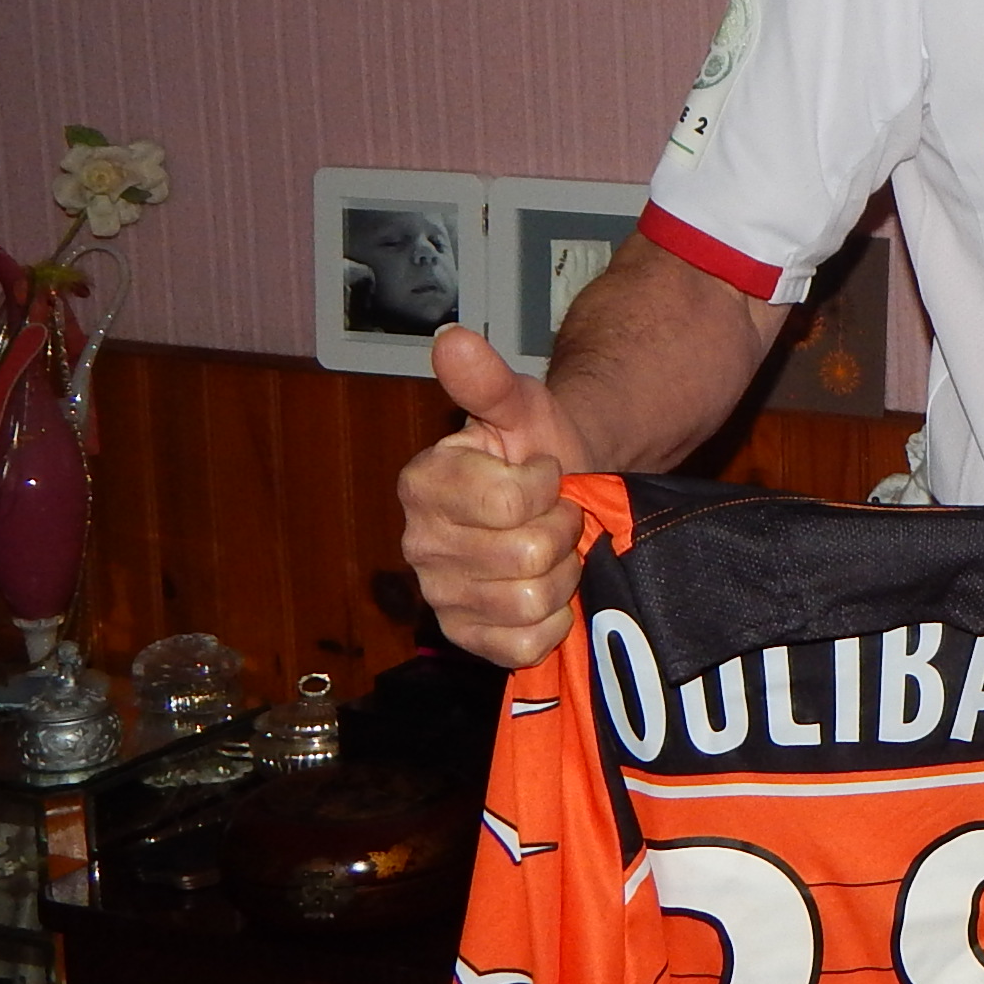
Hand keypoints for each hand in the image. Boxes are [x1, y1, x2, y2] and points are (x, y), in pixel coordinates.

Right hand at [398, 327, 591, 669]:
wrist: (562, 492)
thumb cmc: (536, 446)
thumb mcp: (520, 405)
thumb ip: (486, 382)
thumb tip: (451, 339)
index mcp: (423, 484)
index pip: (508, 502)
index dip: (545, 485)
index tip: (542, 471)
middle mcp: (419, 544)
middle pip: (525, 556)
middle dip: (561, 529)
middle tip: (557, 511)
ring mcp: (440, 596)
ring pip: (531, 601)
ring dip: (563, 571)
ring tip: (554, 547)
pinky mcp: (467, 638)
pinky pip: (525, 644)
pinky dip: (553, 619)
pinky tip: (548, 589)